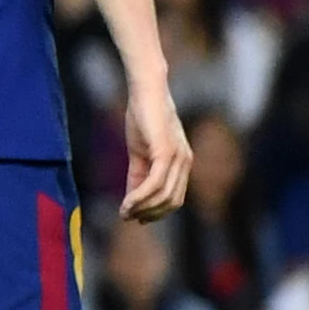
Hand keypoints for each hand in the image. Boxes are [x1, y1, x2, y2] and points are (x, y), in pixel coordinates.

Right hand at [117, 72, 191, 221]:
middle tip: (128, 217)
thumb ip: (138, 174)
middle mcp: (184, 162)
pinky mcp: (165, 152)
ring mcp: (177, 158)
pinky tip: (126, 202)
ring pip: (163, 195)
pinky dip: (139, 196)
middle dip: (150, 213)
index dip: (157, 211)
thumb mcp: (139, 150)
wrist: (145, 91)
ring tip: (124, 211)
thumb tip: (132, 198)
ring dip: (142, 208)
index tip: (136, 218)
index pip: (174, 196)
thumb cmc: (142, 117)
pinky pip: (154, 183)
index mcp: (182, 162)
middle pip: (172, 201)